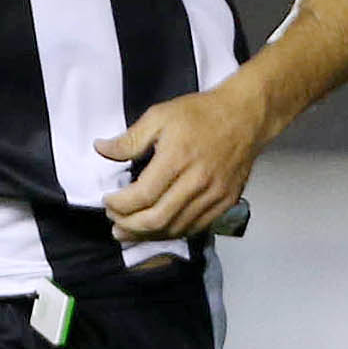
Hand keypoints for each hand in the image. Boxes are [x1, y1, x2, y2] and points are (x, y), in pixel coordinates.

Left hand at [98, 82, 269, 242]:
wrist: (245, 116)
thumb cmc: (203, 114)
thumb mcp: (159, 116)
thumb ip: (129, 139)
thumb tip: (101, 149)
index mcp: (178, 158)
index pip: (142, 195)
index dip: (119, 205)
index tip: (108, 201)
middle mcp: (198, 181)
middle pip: (157, 218)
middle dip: (129, 225)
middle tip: (114, 222)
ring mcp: (214, 195)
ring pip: (176, 228)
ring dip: (148, 234)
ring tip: (130, 231)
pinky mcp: (225, 202)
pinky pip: (196, 228)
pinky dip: (173, 232)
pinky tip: (158, 229)